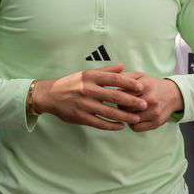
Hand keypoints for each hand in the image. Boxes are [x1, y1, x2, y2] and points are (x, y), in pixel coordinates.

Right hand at [32, 65, 147, 130]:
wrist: (50, 95)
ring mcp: (84, 104)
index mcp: (90, 77)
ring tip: (136, 118)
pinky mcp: (80, 117)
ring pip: (108, 111)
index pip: (114, 79)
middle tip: (144, 105)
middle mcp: (87, 90)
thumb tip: (123, 67)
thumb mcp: (86, 73)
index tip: (141, 87)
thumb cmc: (71, 83)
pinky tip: (121, 126)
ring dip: (124, 116)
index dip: (129, 83)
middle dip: (131, 101)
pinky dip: (111, 125)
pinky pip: (99, 123)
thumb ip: (105, 71)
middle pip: (114, 96)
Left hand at [121, 74, 184, 132]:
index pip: (123, 94)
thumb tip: (110, 80)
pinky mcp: (156, 123)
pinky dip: (132, 124)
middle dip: (120, 106)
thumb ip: (125, 77)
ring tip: (128, 110)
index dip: (117, 96)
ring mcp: (154, 113)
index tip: (117, 95)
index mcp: (146, 86)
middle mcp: (151, 100)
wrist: (173, 95)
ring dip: (126, 116)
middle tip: (121, 104)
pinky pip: (136, 128)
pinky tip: (134, 118)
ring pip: (130, 119)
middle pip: (125, 108)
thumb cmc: (152, 85)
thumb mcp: (140, 76)